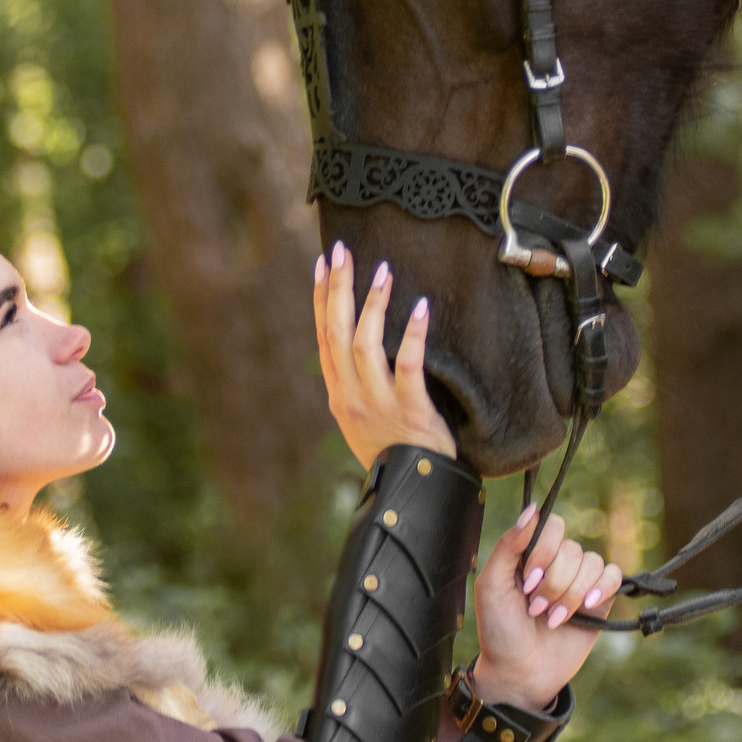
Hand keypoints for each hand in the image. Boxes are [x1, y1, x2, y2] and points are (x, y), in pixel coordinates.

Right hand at [314, 241, 456, 469]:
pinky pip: (407, 364)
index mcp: (339, 395)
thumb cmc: (397, 451)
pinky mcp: (409, 410)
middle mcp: (352, 396)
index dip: (320, 299)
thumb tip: (358, 341)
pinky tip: (420, 307)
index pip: (323, 337)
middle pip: (337, 332)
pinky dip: (412, 333)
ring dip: (372, 303)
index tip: (322, 264)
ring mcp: (378, 403)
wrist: (417, 489)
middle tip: (342, 251)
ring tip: (384, 271)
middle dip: (337, 288)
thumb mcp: (364, 420)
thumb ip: (358, 385)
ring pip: (365, 343)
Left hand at [470, 508, 615, 712]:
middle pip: (572, 549)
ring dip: (571, 595)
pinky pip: (613, 575)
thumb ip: (508, 545)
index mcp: (530, 553)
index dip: (544, 552)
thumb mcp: (492, 585)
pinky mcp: (599, 601)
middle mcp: (556, 562)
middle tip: (536, 609)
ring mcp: (579, 581)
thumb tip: (532, 509)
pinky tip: (585, 608)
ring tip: (553, 619)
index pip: (551, 526)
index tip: (528, 582)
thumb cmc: (499, 631)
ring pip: (592, 563)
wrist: (520, 673)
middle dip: (554, 583)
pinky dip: (601, 589)